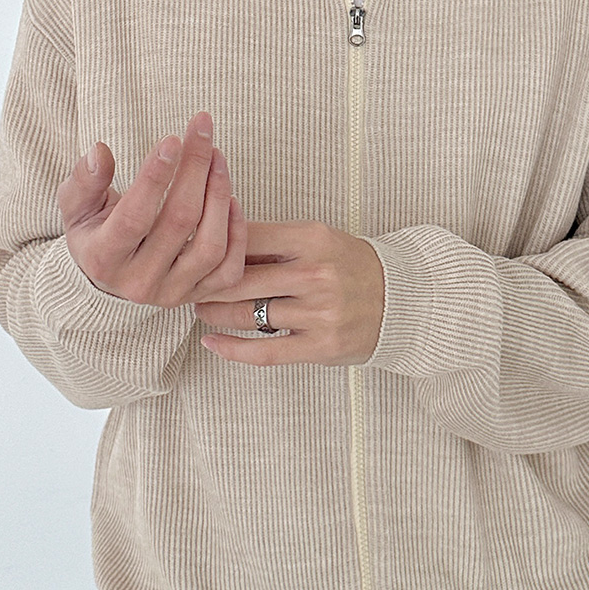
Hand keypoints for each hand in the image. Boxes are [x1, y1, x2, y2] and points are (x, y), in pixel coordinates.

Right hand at [56, 111, 246, 306]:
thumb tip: (100, 151)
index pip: (134, 217)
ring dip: (219, 196)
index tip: (172, 139)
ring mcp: (172, 292)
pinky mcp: (197, 295)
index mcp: (103, 258)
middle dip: (195, 170)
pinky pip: (229, 270)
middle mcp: (139, 281)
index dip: (155, 177)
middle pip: (179, 223)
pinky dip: (237, 233)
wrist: (109, 278)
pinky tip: (230, 199)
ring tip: (217, 158)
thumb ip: (85, 180)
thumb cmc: (94, 231)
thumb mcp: (76, 205)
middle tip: (201, 131)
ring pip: (210, 247)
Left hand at [193, 220, 384, 366]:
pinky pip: (264, 352)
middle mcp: (315, 274)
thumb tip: (215, 238)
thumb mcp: (318, 239)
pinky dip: (231, 350)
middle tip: (186, 284)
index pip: (246, 237)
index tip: (193, 249)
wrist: (402, 301)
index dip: (212, 243)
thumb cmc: (351, 266)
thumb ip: (272, 242)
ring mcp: (318, 313)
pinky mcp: (320, 346)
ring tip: (201, 309)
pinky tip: (210, 343)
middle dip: (204, 284)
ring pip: (247, 315)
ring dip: (214, 314)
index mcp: (312, 239)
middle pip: (239, 279)